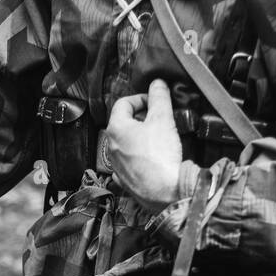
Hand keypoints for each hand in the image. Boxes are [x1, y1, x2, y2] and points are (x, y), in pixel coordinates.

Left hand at [104, 79, 182, 212]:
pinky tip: (148, 158)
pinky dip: (136, 158)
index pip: (123, 103)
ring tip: (156, 138)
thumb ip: (159, 97)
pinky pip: (127, 164)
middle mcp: (110, 147)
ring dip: (139, 137)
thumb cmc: (160, 156)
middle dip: (140, 118)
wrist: (165, 191)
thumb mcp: (163, 118)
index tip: (153, 102)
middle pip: (123, 123)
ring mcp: (116, 166)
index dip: (140, 98)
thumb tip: (157, 83)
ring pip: (125, 144)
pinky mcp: (124, 181)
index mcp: (116, 128)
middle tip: (157, 119)